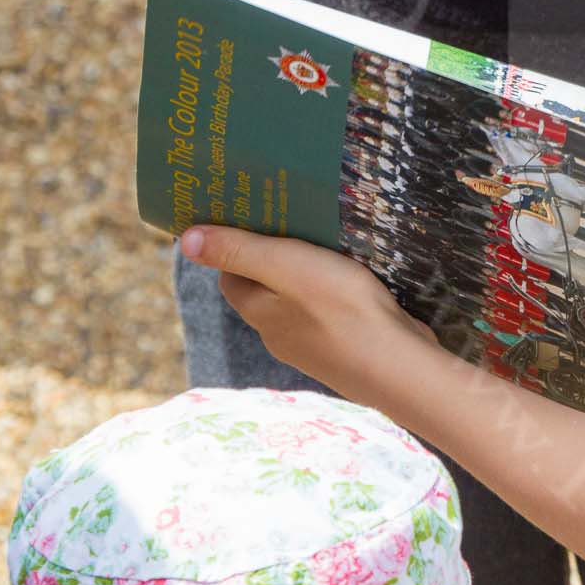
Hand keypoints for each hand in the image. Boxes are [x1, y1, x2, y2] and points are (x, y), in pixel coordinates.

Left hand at [180, 226, 434, 394]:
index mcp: (258, 311)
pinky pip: (330, 316)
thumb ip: (240, 251)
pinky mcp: (345, 350)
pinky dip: (336, 298)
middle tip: (299, 225)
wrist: (398, 365)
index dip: (237, 246)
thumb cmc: (341, 309)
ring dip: (308, 279)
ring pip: (299, 304)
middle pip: (264, 289)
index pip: (230, 275)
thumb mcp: (286, 266)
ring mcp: (312, 347)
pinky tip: (360, 285)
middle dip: (275, 259)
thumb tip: (186, 239)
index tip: (259, 219)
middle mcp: (278, 333)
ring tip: (332, 250)